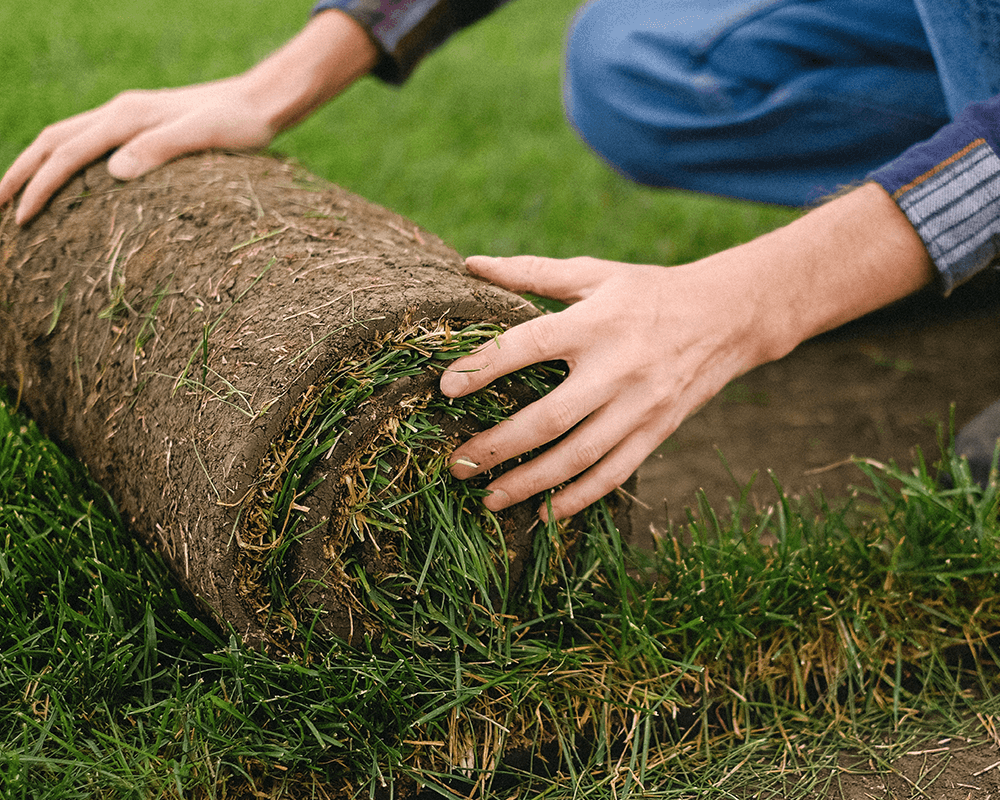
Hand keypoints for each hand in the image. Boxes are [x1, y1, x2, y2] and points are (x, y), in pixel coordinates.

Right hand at [0, 79, 278, 223]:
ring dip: (38, 165)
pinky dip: (67, 161)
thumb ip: (161, 149)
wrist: (264, 101)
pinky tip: (69, 183)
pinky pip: (90, 142)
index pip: (67, 153)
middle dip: (21, 174)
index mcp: (127, 116)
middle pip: (53, 140)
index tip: (21, 218)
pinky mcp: (144, 125)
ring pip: (67, 138)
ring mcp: (131, 116)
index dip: (40, 186)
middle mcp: (121, 112)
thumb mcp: (205, 136)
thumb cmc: (241, 123)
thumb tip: (114, 172)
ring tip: (19, 197)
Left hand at [440, 253, 772, 520]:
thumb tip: (472, 264)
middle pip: (548, 418)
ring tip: (488, 498)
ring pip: (577, 457)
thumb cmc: (647, 292)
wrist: (727, 317)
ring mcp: (639, 406)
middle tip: (457, 463)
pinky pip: (613, 474)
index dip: (483, 368)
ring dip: (529, 482)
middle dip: (497, 445)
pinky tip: (543, 513)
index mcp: (594, 323)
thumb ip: (531, 272)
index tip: (444, 390)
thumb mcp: (594, 274)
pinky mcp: (656, 432)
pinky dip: (577, 499)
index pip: (527, 346)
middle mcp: (616, 368)